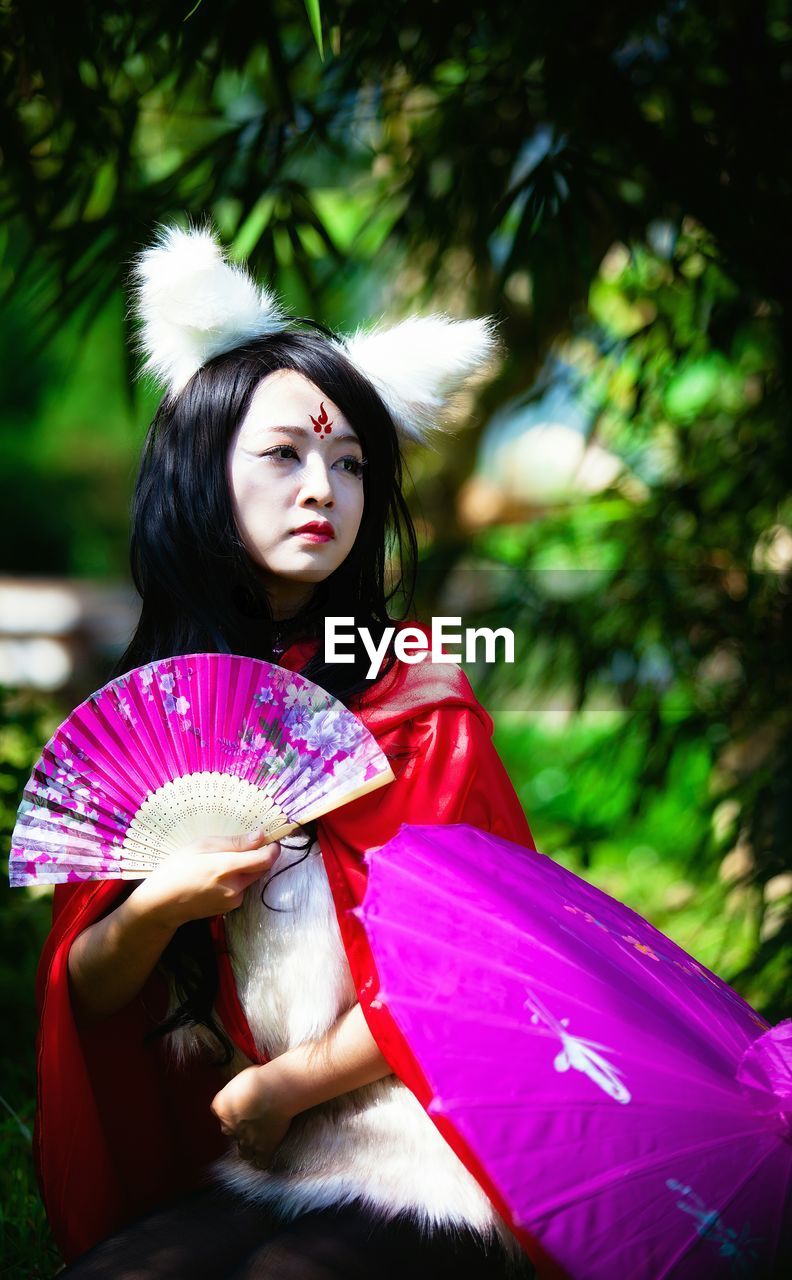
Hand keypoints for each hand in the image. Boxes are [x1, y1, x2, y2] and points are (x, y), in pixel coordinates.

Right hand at [129, 831, 281, 929]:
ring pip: (252, 878)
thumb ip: (234, 842)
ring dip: (246, 868)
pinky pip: (242, 888)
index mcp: (226, 868)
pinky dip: (237, 879)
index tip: (270, 838)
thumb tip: (260, 836)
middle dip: (258, 856)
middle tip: (241, 846)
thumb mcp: (202, 845)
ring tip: (220, 862)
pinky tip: (216, 877)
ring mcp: (233, 901)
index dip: (273, 847)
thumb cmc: (176, 869)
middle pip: (261, 868)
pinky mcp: (230, 908)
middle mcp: (234, 887)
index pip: (266, 859)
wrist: (161, 904)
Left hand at [211, 1064, 294, 1169]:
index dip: (229, 1110)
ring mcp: (246, 1140)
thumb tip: (243, 1092)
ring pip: (243, 1152)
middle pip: (228, 1132)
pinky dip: (262, 1161)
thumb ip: (237, 1090)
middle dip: (237, 1129)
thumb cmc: (259, 1079)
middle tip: (250, 1120)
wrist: (274, 1092)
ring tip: (256, 1143)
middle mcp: (229, 1126)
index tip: (238, 1106)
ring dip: (248, 1148)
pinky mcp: (263, 1148)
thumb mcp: (240, 1078)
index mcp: (221, 1107)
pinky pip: (260, 1162)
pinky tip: (266, 1157)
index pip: (218, 1111)